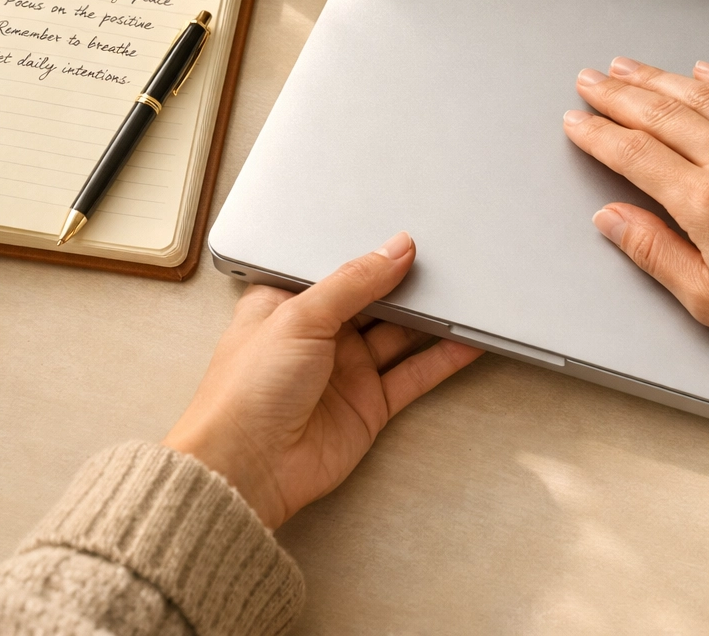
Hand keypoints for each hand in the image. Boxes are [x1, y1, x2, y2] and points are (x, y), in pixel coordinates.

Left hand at [164, 232, 482, 528]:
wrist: (245, 470)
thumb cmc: (244, 393)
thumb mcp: (299, 315)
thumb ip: (353, 281)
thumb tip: (393, 249)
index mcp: (289, 303)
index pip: (340, 268)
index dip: (371, 253)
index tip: (406, 238)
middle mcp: (320, 335)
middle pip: (376, 300)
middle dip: (407, 284)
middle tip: (444, 262)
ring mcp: (346, 370)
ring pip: (400, 335)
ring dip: (430, 319)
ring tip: (464, 295)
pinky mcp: (369, 405)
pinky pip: (414, 374)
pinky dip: (442, 358)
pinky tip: (464, 341)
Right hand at [563, 59, 708, 363]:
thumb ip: (654, 252)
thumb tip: (611, 219)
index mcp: (708, 203)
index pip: (635, 155)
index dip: (598, 134)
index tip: (576, 121)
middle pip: (662, 114)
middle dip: (618, 94)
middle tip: (591, 80)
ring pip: (704, 96)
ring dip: (660, 78)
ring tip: (629, 66)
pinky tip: (704, 67)